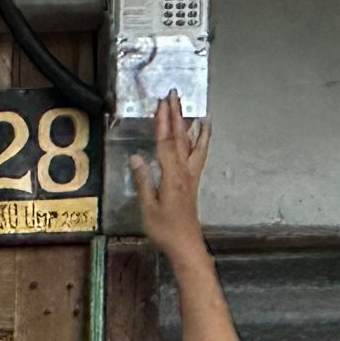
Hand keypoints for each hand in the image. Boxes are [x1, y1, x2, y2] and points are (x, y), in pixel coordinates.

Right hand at [128, 92, 212, 266]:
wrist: (186, 245)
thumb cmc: (165, 230)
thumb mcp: (148, 208)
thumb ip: (143, 182)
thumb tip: (136, 159)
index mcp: (172, 176)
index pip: (165, 143)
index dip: (162, 122)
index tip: (160, 103)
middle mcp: (184, 172)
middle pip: (180, 138)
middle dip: (175, 115)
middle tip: (173, 95)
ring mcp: (191, 176)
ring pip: (191, 144)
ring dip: (188, 124)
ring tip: (188, 107)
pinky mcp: (192, 182)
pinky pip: (199, 154)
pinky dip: (201, 140)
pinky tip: (203, 131)